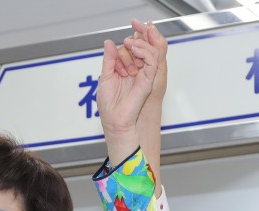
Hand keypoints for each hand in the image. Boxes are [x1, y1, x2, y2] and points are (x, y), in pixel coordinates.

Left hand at [98, 20, 161, 160]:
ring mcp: (143, 74)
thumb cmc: (109, 104)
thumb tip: (108, 42)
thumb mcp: (105, 76)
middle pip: (139, 47)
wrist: (115, 120)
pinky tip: (136, 49)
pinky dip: (145, 50)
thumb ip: (109, 59)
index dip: (122, 48)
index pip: (128, 49)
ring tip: (130, 45)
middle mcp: (135, 70)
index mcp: (124, 69)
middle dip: (130, 45)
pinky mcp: (149, 78)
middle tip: (123, 55)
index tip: (113, 63)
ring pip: (148, 50)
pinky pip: (152, 59)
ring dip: (138, 44)